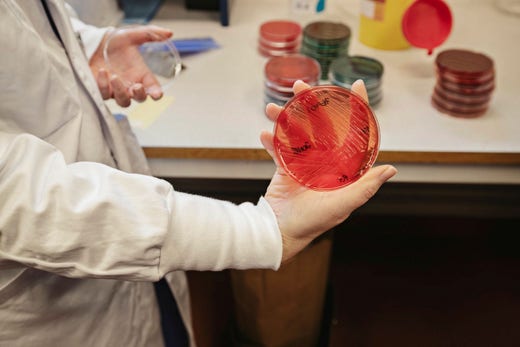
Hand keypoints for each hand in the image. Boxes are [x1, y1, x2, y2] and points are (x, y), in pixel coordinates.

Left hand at [89, 25, 172, 106]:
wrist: (94, 43)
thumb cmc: (115, 43)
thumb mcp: (132, 36)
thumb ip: (150, 34)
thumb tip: (168, 33)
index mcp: (142, 75)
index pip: (154, 88)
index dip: (157, 93)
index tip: (157, 94)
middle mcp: (131, 85)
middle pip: (140, 98)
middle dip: (140, 95)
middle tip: (137, 87)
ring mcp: (117, 90)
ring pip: (123, 101)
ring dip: (120, 91)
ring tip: (114, 76)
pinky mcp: (102, 90)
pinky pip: (104, 94)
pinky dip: (103, 85)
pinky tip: (102, 72)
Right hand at [261, 80, 396, 261]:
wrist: (281, 231)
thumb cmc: (315, 221)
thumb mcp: (343, 204)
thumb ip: (366, 186)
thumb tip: (392, 169)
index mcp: (343, 168)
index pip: (354, 133)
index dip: (358, 109)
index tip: (358, 86)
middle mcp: (326, 161)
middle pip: (321, 124)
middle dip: (311, 103)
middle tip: (300, 85)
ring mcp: (304, 163)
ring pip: (297, 132)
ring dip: (285, 118)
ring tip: (273, 108)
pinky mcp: (286, 167)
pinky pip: (279, 149)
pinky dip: (272, 141)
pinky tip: (265, 133)